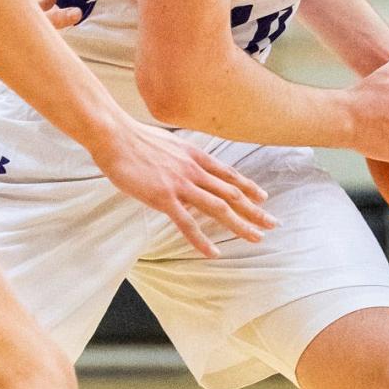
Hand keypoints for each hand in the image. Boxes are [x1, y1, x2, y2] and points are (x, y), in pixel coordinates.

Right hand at [92, 120, 276, 257]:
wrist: (115, 136)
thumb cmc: (134, 139)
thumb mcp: (168, 143)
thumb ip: (181, 156)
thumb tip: (185, 162)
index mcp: (195, 156)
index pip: (229, 174)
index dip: (248, 187)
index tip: (263, 197)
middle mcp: (193, 170)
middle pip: (231, 193)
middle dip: (254, 210)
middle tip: (273, 223)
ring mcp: (180, 185)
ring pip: (218, 208)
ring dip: (240, 224)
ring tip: (255, 238)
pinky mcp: (163, 198)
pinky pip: (187, 223)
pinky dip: (202, 240)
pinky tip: (214, 252)